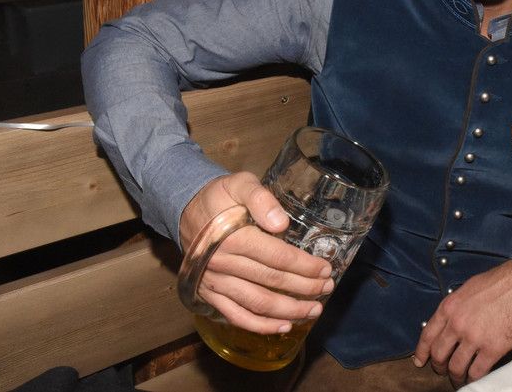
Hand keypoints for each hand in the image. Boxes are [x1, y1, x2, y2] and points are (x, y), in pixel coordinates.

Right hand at [179, 171, 334, 334]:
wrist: (184, 210)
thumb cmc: (219, 197)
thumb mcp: (239, 183)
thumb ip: (260, 198)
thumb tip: (281, 223)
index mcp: (234, 236)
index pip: (277, 257)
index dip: (304, 266)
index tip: (325, 269)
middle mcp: (223, 263)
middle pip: (271, 281)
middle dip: (304, 288)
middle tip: (327, 288)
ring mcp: (215, 282)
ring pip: (257, 303)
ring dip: (289, 310)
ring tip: (313, 310)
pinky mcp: (208, 294)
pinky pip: (235, 316)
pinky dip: (260, 325)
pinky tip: (283, 327)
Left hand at [413, 260, 511, 386]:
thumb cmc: (496, 283)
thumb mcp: (466, 289)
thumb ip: (455, 308)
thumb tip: (449, 322)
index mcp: (449, 308)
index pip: (427, 335)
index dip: (421, 352)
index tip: (420, 361)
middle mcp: (458, 324)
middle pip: (439, 355)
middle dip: (439, 366)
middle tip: (443, 370)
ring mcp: (474, 338)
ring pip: (456, 367)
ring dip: (455, 376)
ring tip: (459, 378)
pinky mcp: (492, 349)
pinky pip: (477, 371)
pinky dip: (474, 378)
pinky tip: (474, 377)